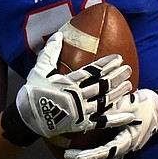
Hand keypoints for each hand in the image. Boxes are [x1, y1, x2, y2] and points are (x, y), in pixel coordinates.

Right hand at [14, 31, 132, 138]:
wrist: (28, 117)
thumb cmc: (33, 91)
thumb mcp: (40, 68)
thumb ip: (50, 51)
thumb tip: (58, 34)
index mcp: (68, 82)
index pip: (92, 71)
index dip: (107, 64)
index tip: (118, 58)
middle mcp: (77, 96)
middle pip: (101, 85)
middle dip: (116, 76)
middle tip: (128, 70)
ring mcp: (80, 111)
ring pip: (104, 101)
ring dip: (118, 93)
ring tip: (129, 85)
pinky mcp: (81, 124)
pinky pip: (102, 122)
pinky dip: (116, 119)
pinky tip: (128, 115)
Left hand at [65, 88, 157, 158]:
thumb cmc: (143, 104)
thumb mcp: (125, 105)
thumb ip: (109, 112)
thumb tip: (88, 115)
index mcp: (128, 139)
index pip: (106, 151)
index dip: (89, 155)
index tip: (74, 156)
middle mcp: (127, 146)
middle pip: (103, 156)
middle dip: (85, 158)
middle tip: (67, 156)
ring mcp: (126, 145)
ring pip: (105, 154)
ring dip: (89, 156)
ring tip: (70, 155)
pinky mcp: (124, 141)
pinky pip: (108, 148)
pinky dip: (96, 150)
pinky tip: (84, 149)